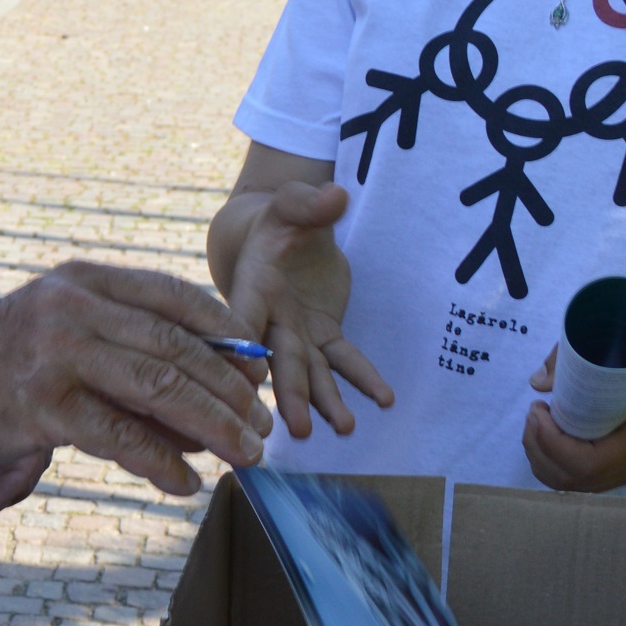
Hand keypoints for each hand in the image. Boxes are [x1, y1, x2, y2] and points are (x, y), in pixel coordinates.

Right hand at [0, 263, 271, 497]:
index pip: (176, 298)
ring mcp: (56, 352)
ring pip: (158, 388)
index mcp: (86, 280)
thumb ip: (126, 359)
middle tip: (263, 429)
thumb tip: (204, 418)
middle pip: (177, 348)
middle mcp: (74, 307)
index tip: (260, 376)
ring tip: (244, 456)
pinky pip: (119, 436)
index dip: (228, 338)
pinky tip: (184, 482)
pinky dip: (161, 462)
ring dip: (213, 427)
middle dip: (231, 393)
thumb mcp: (63, 335)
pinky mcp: (40, 403)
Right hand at [222, 181, 394, 439]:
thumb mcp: (292, 205)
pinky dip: (363, 379)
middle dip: (289, 394)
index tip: (250, 378)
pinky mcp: (322, 335)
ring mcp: (296, 332)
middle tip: (296, 428)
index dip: (242, 350)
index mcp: (252, 289)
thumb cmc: (281, 219)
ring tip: (344, 429)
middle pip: (279, 361)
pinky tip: (384, 399)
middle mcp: (269, 320)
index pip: (242, 323)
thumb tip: (335, 196)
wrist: (285, 234)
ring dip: (325, 402)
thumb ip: (309, 204)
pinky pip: (343, 360)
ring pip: (311, 372)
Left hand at [522, 343, 625, 491]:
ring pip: (574, 485)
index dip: (550, 442)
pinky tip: (551, 433)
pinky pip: (583, 479)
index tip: (538, 408)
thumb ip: (583, 357)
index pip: (585, 464)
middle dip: (539, 448)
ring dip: (543, 457)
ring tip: (537, 422)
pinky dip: (556, 461)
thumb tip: (538, 382)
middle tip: (533, 412)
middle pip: (572, 480)